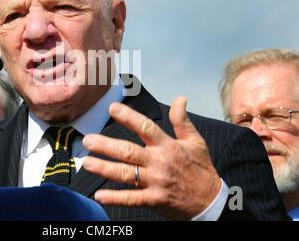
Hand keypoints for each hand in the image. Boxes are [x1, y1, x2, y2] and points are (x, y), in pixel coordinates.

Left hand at [82, 97, 221, 219]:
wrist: (211, 201)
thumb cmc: (200, 169)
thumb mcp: (195, 141)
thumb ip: (182, 120)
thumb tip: (180, 98)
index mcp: (167, 146)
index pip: (146, 127)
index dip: (128, 117)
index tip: (112, 108)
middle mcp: (159, 162)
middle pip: (128, 151)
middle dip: (106, 145)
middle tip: (87, 140)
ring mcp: (156, 182)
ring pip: (125, 174)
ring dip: (104, 168)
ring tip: (87, 163)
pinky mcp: (154, 199)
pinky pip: (131, 198)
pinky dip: (115, 198)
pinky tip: (99, 195)